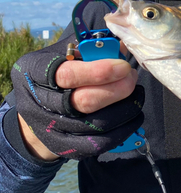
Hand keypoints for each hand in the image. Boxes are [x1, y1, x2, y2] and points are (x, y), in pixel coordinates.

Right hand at [11, 45, 143, 160]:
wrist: (36, 111)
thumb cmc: (58, 74)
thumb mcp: (65, 53)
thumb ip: (91, 48)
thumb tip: (122, 45)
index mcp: (33, 71)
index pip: (66, 74)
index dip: (99, 71)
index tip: (124, 66)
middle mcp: (38, 102)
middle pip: (84, 102)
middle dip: (117, 90)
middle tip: (133, 77)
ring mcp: (51, 129)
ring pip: (98, 124)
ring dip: (126, 108)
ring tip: (136, 93)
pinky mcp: (65, 147)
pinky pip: (102, 142)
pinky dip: (124, 128)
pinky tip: (133, 113)